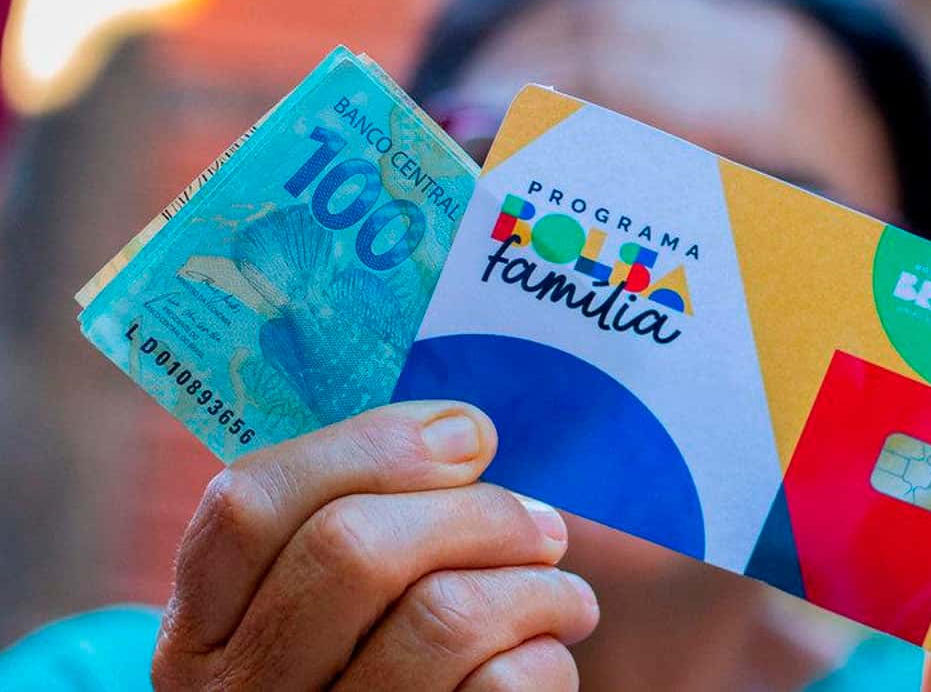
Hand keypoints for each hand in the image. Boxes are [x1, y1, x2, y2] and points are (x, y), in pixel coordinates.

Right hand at [151, 401, 598, 690]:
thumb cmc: (367, 673)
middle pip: (354, 545)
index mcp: (200, 630)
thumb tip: (458, 433)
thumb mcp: (314, 612)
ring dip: (534, 587)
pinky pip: (501, 686)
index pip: (250, 500)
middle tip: (541, 527)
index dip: (372, 445)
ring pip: (444, 615)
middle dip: (477, 513)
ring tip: (563, 595)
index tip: (468, 433)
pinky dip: (548, 654)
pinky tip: (546, 654)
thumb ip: (355, 523)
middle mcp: (237, 691)